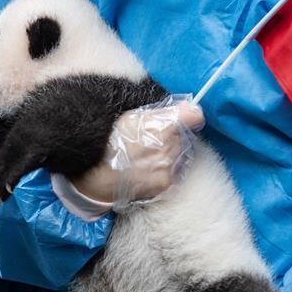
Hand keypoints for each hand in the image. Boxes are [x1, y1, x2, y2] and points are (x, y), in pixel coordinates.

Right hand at [70, 100, 203, 205]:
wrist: (97, 174)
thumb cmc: (111, 142)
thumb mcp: (132, 117)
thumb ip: (161, 112)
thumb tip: (188, 108)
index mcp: (163, 124)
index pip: (193, 116)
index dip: (188, 116)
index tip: (182, 119)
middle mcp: (171, 144)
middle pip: (185, 137)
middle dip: (173, 137)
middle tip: (151, 141)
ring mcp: (170, 165)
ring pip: (181, 155)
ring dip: (170, 154)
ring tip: (146, 156)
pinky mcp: (166, 182)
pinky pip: (174, 172)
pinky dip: (164, 170)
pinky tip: (147, 169)